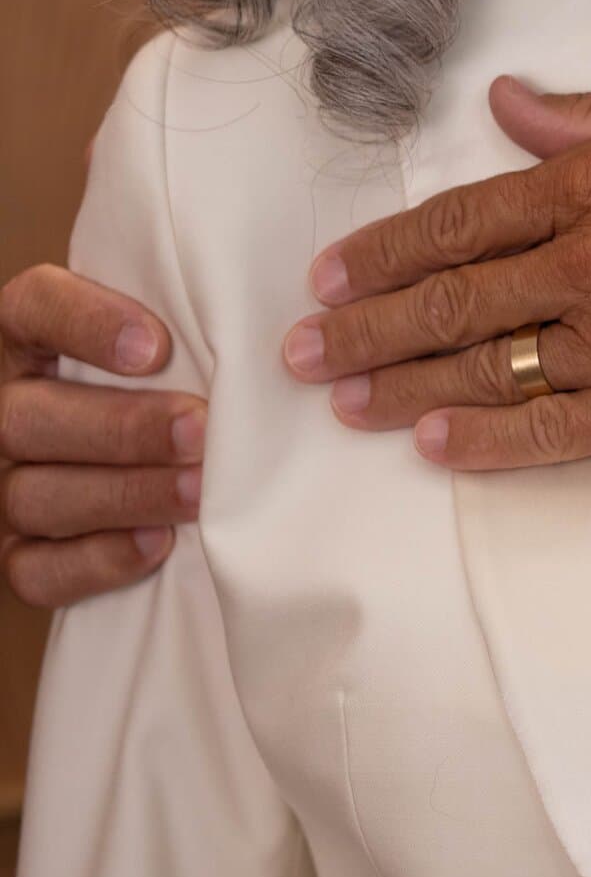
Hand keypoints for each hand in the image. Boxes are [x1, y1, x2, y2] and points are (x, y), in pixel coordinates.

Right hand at [1, 266, 204, 606]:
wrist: (138, 459)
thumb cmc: (171, 385)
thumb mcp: (167, 341)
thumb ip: (189, 327)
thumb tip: (276, 323)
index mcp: (28, 339)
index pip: (35, 308)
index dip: (86, 324)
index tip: (157, 347)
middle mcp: (2, 409)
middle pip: (31, 416)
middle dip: (123, 427)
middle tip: (200, 429)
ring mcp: (1, 486)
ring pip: (36, 494)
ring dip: (124, 494)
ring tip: (198, 492)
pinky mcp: (16, 554)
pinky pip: (36, 569)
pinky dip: (97, 560)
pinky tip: (157, 543)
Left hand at [283, 77, 590, 468]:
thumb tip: (507, 106)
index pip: (462, 222)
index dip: (386, 253)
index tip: (330, 277)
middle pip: (454, 302)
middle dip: (366, 330)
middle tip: (302, 355)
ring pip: (489, 371)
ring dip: (403, 388)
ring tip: (347, 403)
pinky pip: (556, 433)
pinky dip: (489, 443)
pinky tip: (437, 445)